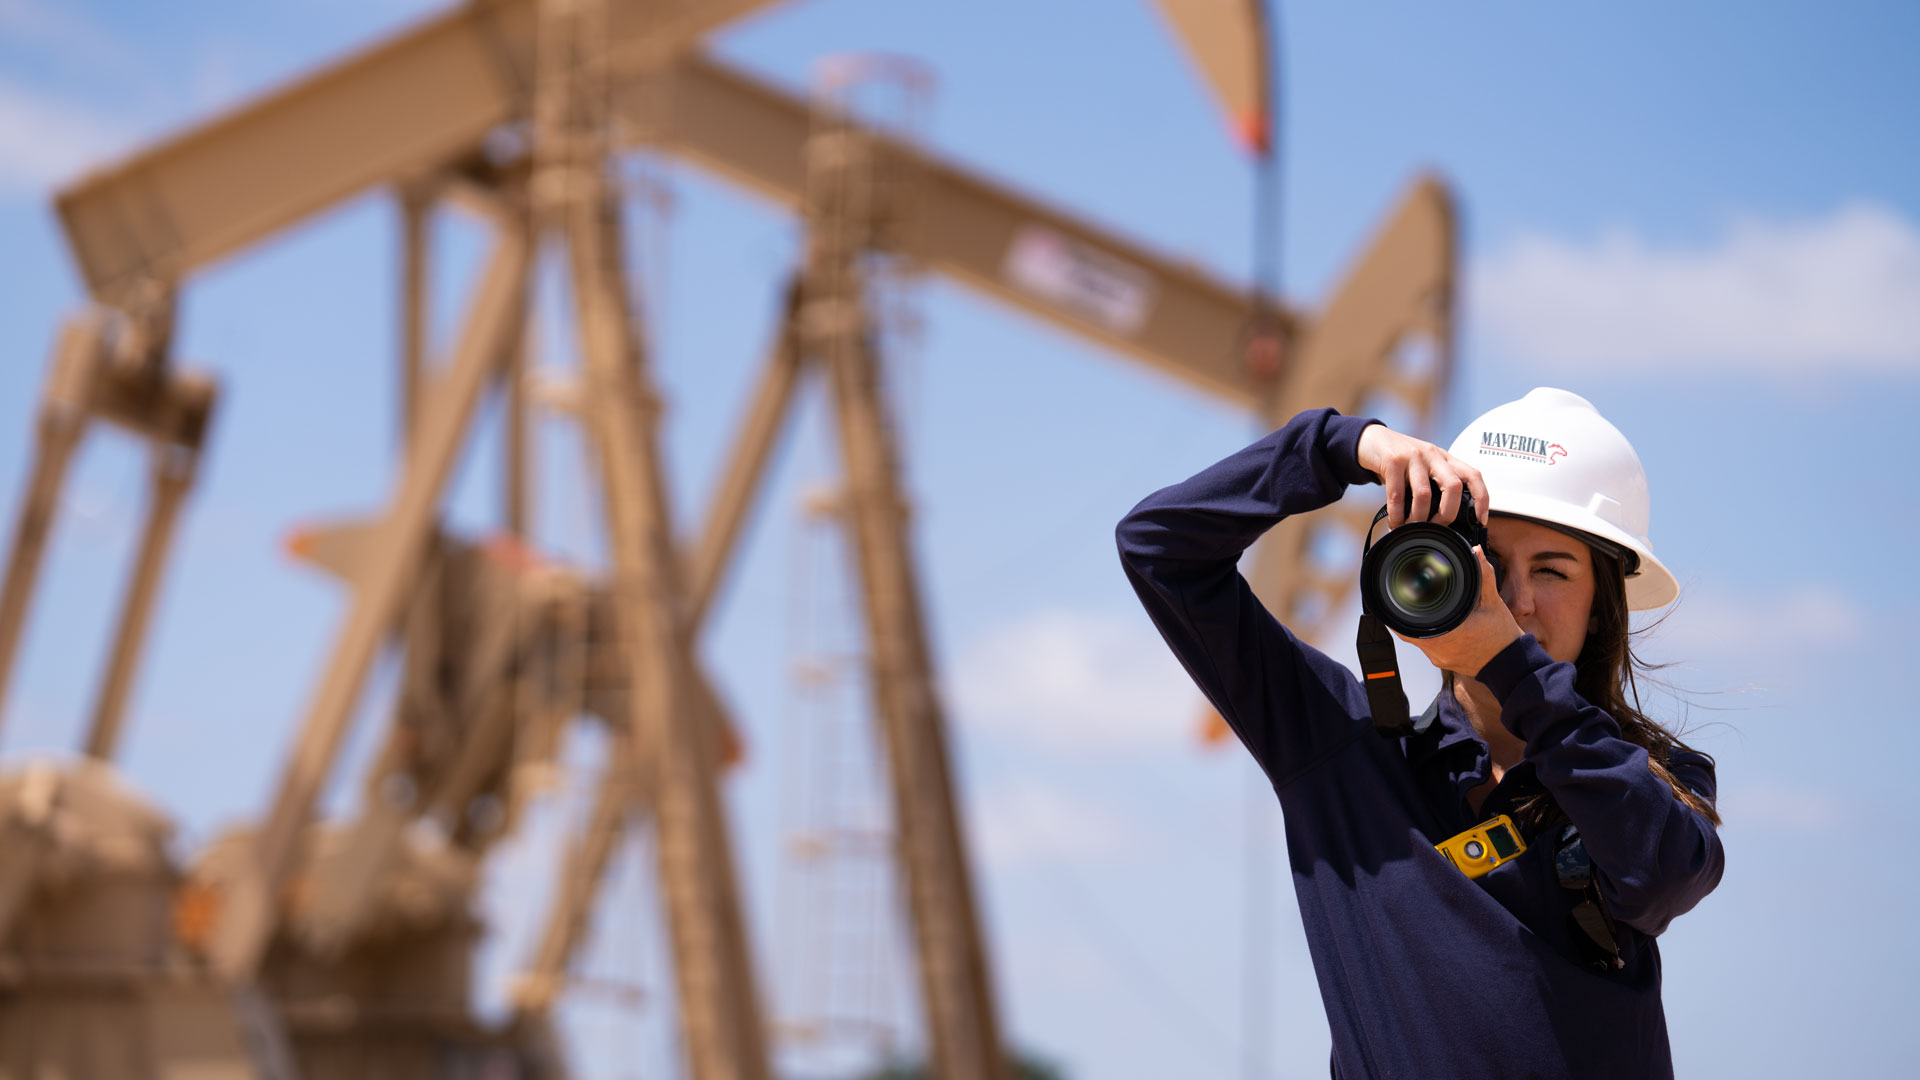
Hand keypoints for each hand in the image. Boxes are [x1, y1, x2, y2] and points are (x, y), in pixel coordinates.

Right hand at [1356, 423, 1489, 528]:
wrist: (1372, 440)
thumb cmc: (1400, 460)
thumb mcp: (1424, 467)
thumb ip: (1436, 485)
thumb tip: (1444, 521)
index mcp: (1445, 459)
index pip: (1473, 476)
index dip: (1482, 499)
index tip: (1480, 520)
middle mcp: (1433, 455)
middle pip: (1453, 487)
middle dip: (1447, 514)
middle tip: (1436, 528)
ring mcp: (1413, 456)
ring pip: (1424, 494)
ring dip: (1418, 518)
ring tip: (1411, 528)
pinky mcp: (1392, 460)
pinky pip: (1397, 495)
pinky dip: (1396, 515)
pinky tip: (1394, 523)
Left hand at [1395, 546, 1523, 674]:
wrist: (1511, 663)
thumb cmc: (1503, 636)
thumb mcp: (1494, 603)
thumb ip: (1484, 576)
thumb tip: (1477, 552)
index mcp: (1450, 634)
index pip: (1411, 624)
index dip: (1400, 610)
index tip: (1398, 596)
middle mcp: (1440, 650)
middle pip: (1409, 632)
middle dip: (1407, 614)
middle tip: (1406, 598)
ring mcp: (1439, 659)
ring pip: (1417, 640)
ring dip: (1417, 625)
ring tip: (1421, 609)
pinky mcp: (1442, 663)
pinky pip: (1427, 647)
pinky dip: (1427, 635)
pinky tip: (1434, 623)